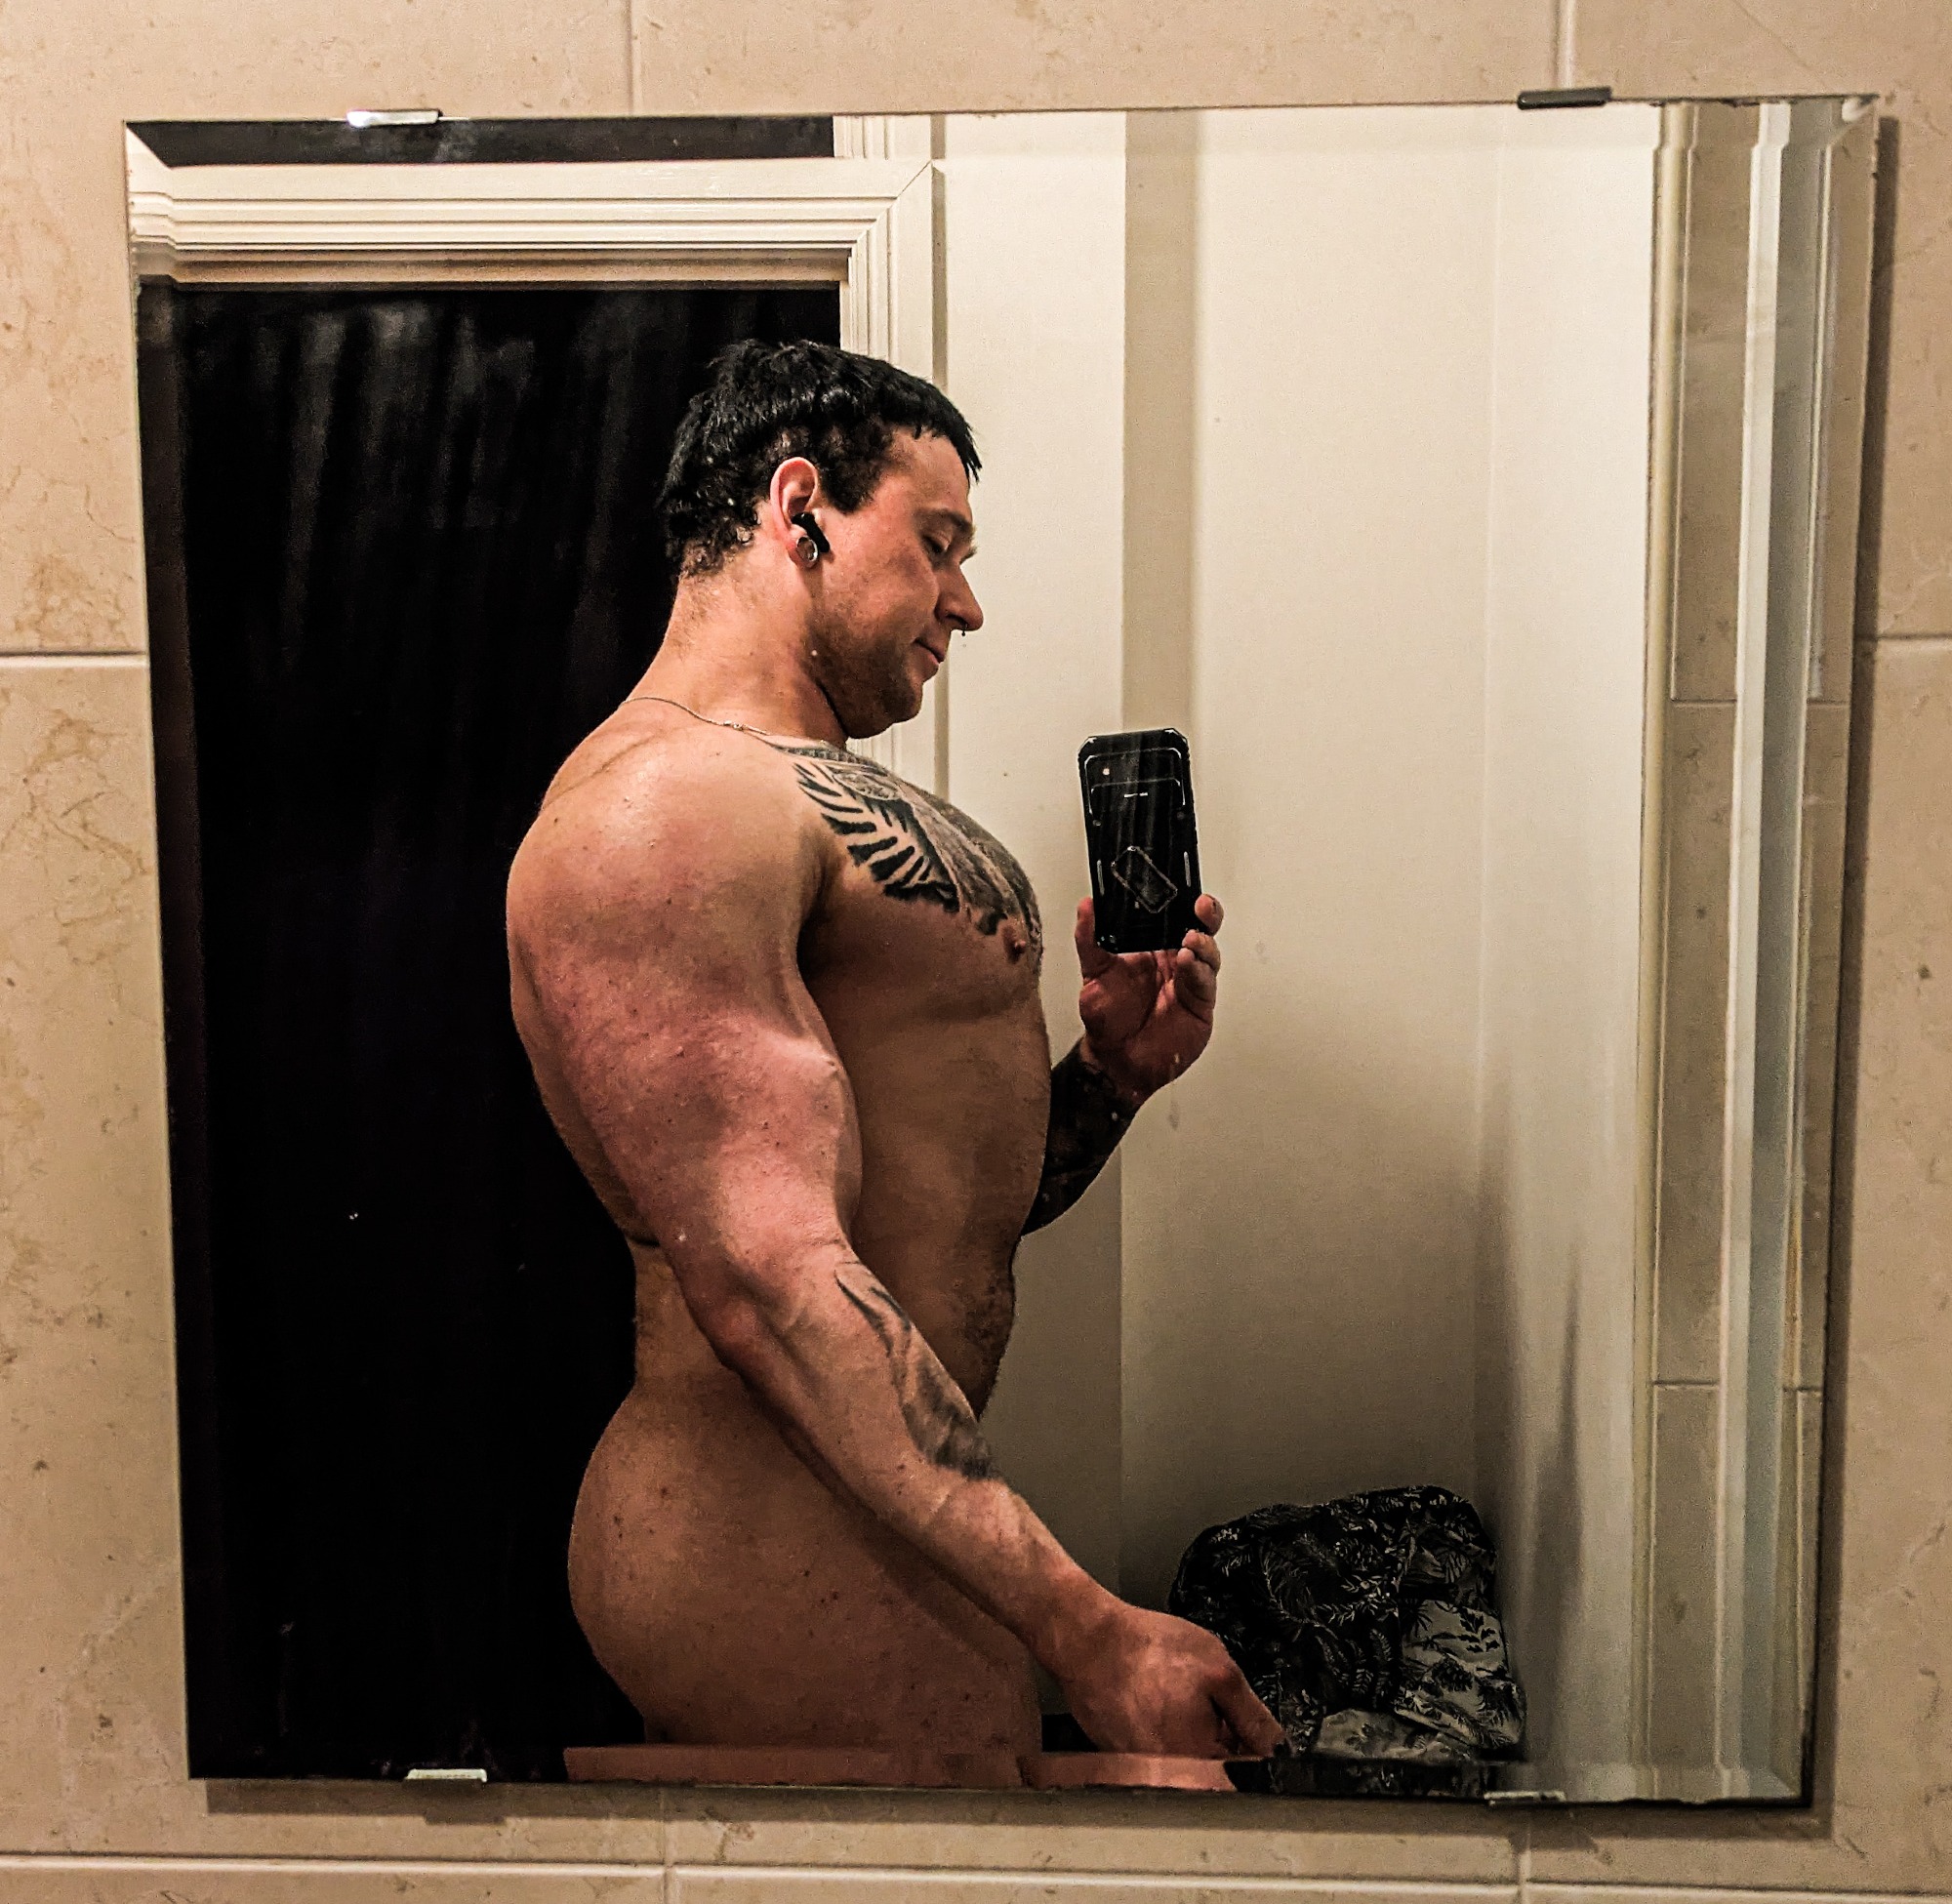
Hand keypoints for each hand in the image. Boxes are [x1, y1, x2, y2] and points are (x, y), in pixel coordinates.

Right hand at [1055, 1601, 1281, 1758]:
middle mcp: (1170, 1779)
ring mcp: (1143, 1773)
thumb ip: (1253, 1716)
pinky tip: (1152, 1700)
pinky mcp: (1123, 1761)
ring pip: (1187, 1762)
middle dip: (1220, 1739)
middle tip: (1202, 1700)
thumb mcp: (1219, 1671)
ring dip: (1191, 1734)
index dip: (1252, 1746)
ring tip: (1172, 1697)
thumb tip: (1277, 1749)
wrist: (1087, 1639)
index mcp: (1200, 1762)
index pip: (1247, 1776)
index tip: (1244, 1724)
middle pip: (1215, 1771)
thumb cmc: (1145, 1649)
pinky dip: (1162, 1730)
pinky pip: (1159, 1754)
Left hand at [1073, 893, 1223, 1103]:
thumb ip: (1089, 939)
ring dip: (1203, 943)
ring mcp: (1189, 982)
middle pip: (1200, 928)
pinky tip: (1189, 963)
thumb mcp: (1093, 972)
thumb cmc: (1107, 1018)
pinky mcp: (1199, 1004)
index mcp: (1152, 948)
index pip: (1173, 916)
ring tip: (1190, 939)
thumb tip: (1086, 906)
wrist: (1116, 1059)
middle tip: (1200, 905)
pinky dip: (1200, 971)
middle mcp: (1174, 961)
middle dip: (1205, 914)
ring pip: (1208, 953)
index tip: (1182, 885)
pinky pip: (1205, 982)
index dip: (1181, 900)